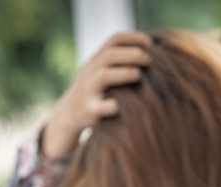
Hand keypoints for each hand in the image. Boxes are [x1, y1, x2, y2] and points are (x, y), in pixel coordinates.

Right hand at [42, 31, 151, 158]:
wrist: (68, 115)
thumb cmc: (95, 91)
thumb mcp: (101, 71)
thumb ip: (120, 63)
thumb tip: (152, 56)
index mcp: (97, 60)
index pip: (114, 40)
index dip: (133, 38)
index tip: (151, 42)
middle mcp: (91, 71)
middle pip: (109, 55)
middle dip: (131, 55)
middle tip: (149, 59)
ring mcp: (89, 90)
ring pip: (103, 76)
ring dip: (123, 74)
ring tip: (138, 75)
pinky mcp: (90, 110)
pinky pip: (102, 107)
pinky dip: (114, 105)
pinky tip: (126, 105)